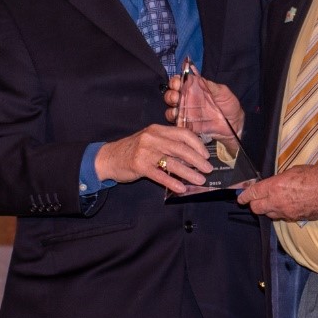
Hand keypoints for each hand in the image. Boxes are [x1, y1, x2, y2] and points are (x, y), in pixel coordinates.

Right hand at [95, 124, 212, 194]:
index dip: (197, 144)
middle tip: (208, 169)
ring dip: (189, 172)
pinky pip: (160, 175)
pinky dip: (172, 182)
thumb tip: (193, 154)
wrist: (109, 158)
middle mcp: (152, 138)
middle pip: (180, 148)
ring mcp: (145, 151)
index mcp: (157, 130)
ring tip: (200, 180)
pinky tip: (181, 188)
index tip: (206, 155)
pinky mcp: (139, 165)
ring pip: (172, 162)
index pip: (183, 134)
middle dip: (197, 160)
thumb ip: (168, 143)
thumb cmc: (133, 150)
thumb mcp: (151, 141)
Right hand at [164, 69, 244, 143]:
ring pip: (170, 110)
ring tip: (177, 108)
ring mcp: (186, 114)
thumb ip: (210, 86)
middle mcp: (187, 101)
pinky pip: (176, 124)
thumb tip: (196, 77)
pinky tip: (180, 119)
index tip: (177, 82)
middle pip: (171, 96)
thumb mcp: (222, 92)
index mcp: (194, 90)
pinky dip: (175, 122)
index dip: (175, 81)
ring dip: (171, 108)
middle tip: (176, 96)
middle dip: (170, 94)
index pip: (179, 82)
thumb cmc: (229, 105)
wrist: (235, 125)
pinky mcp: (188, 126)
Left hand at [238, 165, 317, 221]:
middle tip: (256, 200)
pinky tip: (288, 205)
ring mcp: (287, 212)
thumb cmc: (314, 175)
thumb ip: (278, 180)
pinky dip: (282, 212)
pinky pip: (283, 217)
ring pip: (269, 215)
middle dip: (254, 204)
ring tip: (274, 202)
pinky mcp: (296, 219)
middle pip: (257, 209)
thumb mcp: (292, 171)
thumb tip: (272, 184)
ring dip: (268, 209)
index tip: (241, 198)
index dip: (244, 197)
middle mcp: (278, 201)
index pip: (253, 194)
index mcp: (275, 186)